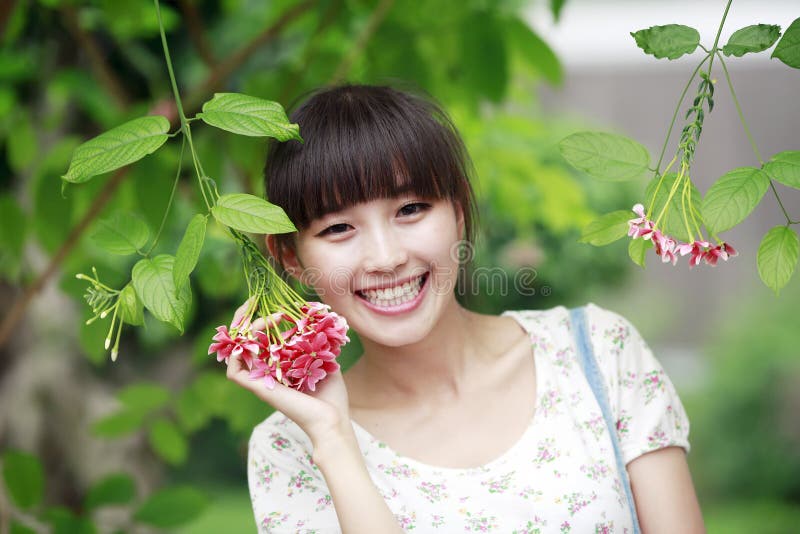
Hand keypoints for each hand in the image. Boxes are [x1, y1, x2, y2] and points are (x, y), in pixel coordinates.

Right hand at [224, 299, 352, 449]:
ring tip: (261, 315)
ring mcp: (260, 381)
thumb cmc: (332, 397)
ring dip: (243, 330)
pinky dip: (236, 353)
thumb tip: (318, 320)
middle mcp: (265, 372)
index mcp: (278, 366)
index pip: (259, 339)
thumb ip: (318, 343)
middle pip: (243, 341)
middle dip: (243, 318)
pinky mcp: (258, 390)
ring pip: (236, 352)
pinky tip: (256, 336)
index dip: (260, 319)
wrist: (333, 420)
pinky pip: (234, 371)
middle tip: (253, 301)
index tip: (273, 304)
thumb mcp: (326, 362)